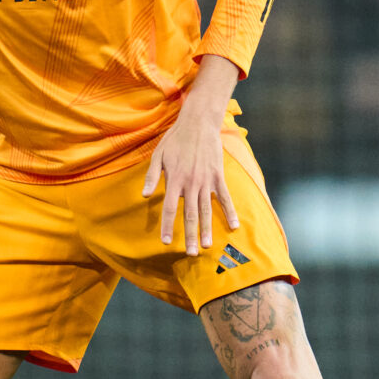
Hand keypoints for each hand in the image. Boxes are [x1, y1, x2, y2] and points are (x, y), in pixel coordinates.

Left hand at [142, 57, 242, 255]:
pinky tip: (233, 226)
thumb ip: (151, 176)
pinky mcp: (218, 177)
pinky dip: (230, 212)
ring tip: (208, 246)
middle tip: (191, 254)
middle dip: (191, 236)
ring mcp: (206, 181)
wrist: (198, 124)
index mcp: (175, 180)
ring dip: (208, 229)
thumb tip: (144, 195)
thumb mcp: (158, 155)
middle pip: (190, 214)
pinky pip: (225, 198)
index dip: (169, 226)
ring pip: (207, 210)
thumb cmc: (175, 140)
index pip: (170, 208)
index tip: (167, 242)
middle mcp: (191, 183)